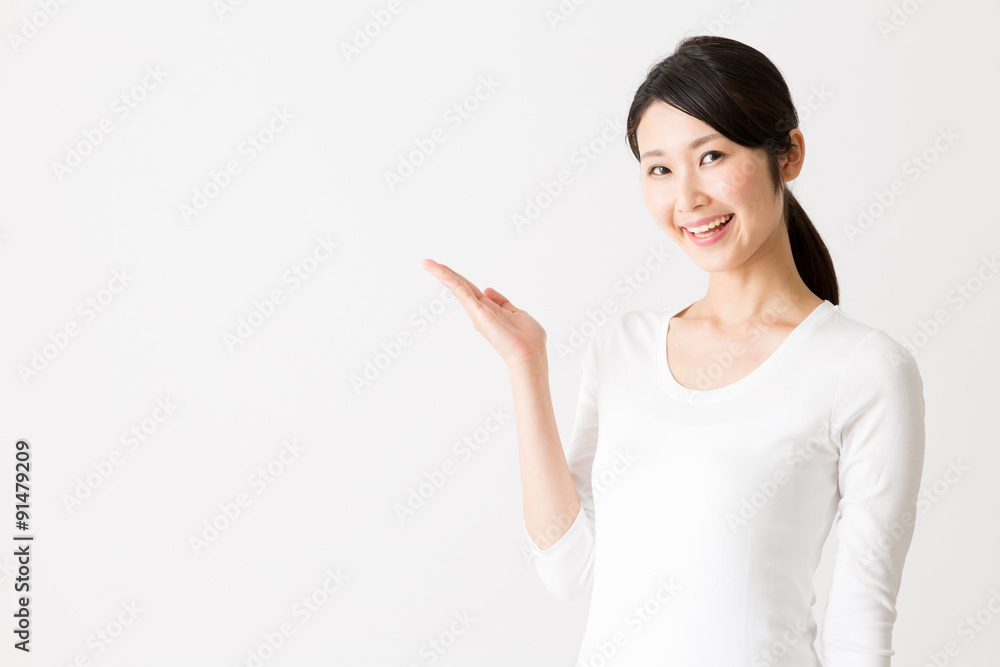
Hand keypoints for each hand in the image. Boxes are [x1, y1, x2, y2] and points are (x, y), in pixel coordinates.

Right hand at [422, 259, 546, 368]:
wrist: (530, 355)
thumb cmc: (528, 339)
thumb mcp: (517, 313)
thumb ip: (502, 302)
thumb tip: (487, 289)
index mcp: (489, 310)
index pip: (470, 289)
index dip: (458, 278)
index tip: (445, 269)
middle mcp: (480, 312)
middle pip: (459, 286)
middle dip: (443, 273)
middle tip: (427, 262)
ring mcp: (477, 313)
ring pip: (458, 288)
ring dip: (442, 274)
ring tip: (427, 263)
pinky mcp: (479, 314)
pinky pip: (464, 294)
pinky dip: (453, 283)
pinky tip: (442, 274)